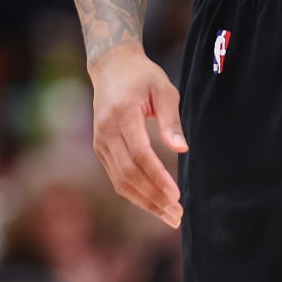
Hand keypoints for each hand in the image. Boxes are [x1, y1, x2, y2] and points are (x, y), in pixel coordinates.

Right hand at [88, 46, 185, 227]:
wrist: (111, 66)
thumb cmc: (143, 76)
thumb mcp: (163, 89)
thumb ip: (171, 120)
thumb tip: (181, 149)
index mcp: (122, 114)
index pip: (140, 154)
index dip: (158, 178)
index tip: (177, 195)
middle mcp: (107, 131)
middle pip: (128, 174)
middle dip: (153, 198)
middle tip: (177, 215)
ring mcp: (100, 141)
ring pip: (120, 181)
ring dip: (144, 201)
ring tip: (168, 215)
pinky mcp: (100, 148)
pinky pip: (116, 177)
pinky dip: (134, 193)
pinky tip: (153, 202)